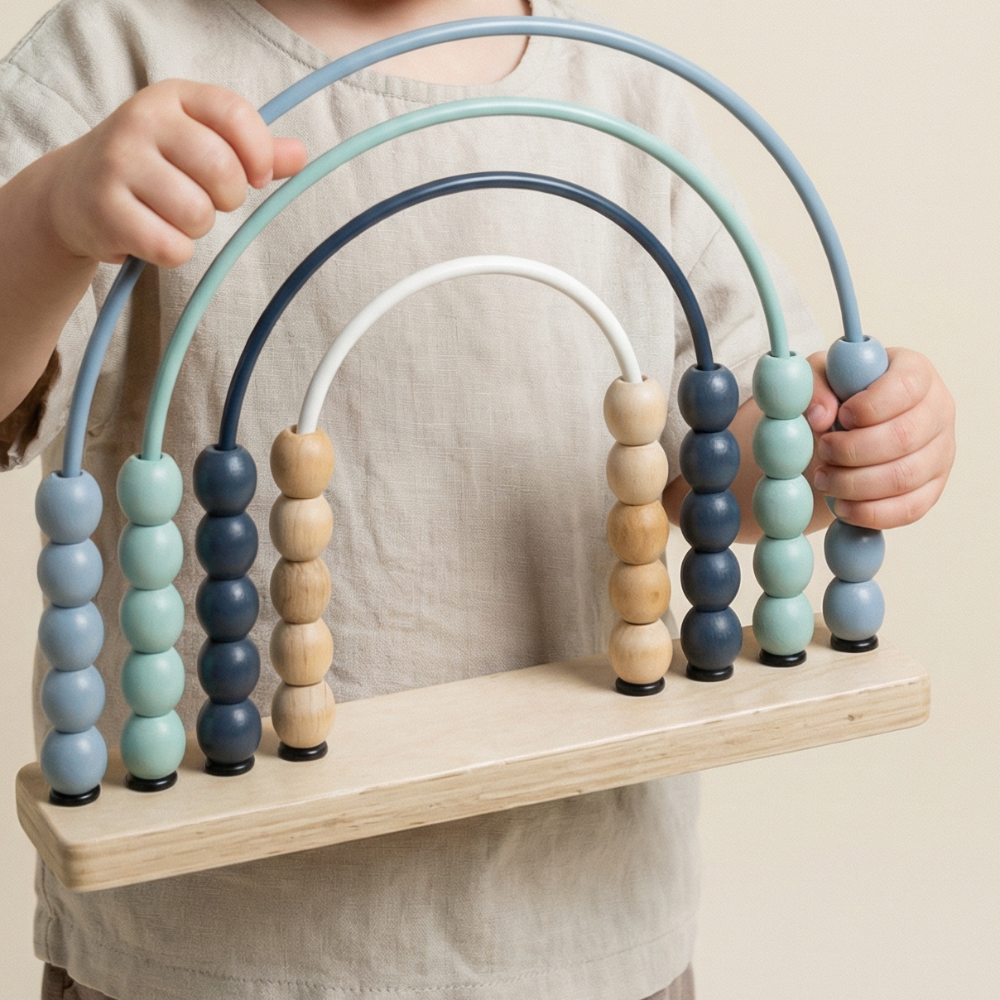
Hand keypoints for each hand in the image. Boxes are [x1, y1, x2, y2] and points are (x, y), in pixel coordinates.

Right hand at [43, 79, 306, 267]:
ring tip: (170, 216)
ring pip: (197, 214)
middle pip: (222, 171)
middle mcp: (141, 121)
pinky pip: (171, 247)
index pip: (235, 114)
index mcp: (174, 97)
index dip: (259, 154)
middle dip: (227, 199)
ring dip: (196, 228)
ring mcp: (118, 163)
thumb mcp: (198, 143)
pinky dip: (172, 252)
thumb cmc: (151, 167)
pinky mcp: (104, 210)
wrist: (72, 193)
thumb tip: (301, 155)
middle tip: (205, 200)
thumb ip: (252, 150)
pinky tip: (151, 235)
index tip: (258, 177)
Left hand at [805, 347, 954, 528]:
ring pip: (904, 477)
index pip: (905, 388)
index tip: (840, 417)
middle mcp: (937, 410)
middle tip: (822, 452)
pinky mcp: (932, 488)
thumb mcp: (819, 377)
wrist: (843, 428)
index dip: (869, 407)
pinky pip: (909, 509)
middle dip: (853, 451)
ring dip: (854, 484)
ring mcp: (941, 452)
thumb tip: (821, 416)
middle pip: (904, 437)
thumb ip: (815, 386)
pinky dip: (870, 513)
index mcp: (915, 372)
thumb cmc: (835, 394)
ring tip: (823, 479)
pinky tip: (841, 507)